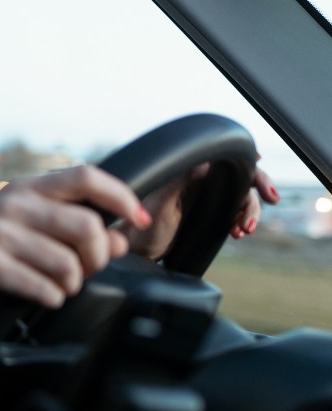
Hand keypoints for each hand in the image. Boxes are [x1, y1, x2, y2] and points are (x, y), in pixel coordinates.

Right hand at [0, 166, 149, 309]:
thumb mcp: (25, 223)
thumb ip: (70, 226)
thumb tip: (119, 238)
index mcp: (28, 188)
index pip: (86, 177)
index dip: (122, 196)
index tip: (139, 219)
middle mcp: (14, 204)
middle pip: (87, 227)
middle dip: (99, 258)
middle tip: (88, 270)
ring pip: (69, 264)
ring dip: (74, 284)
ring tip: (61, 286)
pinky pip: (43, 288)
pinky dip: (52, 298)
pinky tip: (43, 296)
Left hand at [121, 162, 279, 259]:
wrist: (136, 250)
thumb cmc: (141, 225)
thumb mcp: (161, 202)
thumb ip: (181, 181)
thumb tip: (205, 163)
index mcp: (187, 172)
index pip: (222, 160)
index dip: (244, 160)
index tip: (258, 163)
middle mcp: (198, 182)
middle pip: (238, 178)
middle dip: (258, 186)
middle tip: (273, 199)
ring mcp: (204, 199)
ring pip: (239, 198)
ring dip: (249, 212)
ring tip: (244, 230)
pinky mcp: (207, 217)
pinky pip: (233, 215)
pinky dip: (241, 222)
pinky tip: (239, 234)